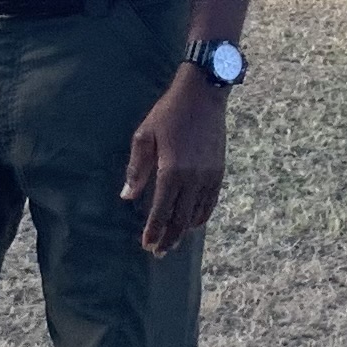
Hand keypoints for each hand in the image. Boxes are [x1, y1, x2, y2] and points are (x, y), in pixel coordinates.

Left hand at [120, 71, 228, 255]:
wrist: (203, 95)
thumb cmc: (168, 113)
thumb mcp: (144, 136)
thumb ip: (137, 169)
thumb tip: (127, 196)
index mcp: (171, 171)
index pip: (161, 211)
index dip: (153, 231)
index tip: (146, 245)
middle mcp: (193, 179)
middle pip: (180, 219)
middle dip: (168, 237)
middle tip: (158, 251)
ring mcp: (209, 176)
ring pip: (197, 214)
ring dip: (184, 231)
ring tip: (173, 241)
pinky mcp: (219, 171)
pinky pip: (211, 202)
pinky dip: (201, 216)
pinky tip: (192, 223)